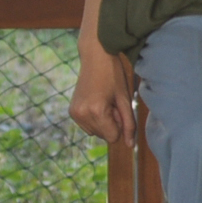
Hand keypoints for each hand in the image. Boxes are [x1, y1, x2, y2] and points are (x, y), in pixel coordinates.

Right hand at [70, 0, 135, 146]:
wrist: (95, 56)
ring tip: (105, 99)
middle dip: (112, 122)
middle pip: (104, 135)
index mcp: (95, 112)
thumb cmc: (114, 75)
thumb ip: (129, 124)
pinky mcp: (71, 111)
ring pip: (96, 132)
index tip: (119, 106)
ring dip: (104, 120)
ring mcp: (73, 113)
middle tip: (112, 100)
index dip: (121, 124)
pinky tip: (97, 101)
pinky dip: (95, 118)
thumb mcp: (125, 99)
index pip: (113, 137)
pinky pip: (88, 126)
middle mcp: (80, 115)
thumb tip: (130, 146)